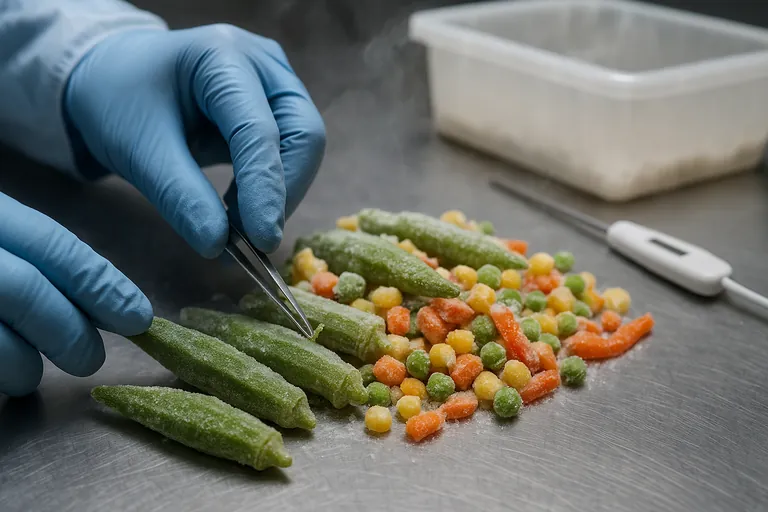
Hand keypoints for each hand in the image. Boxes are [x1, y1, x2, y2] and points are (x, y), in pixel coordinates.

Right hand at [0, 193, 151, 395]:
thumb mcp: (1, 227)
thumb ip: (34, 249)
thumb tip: (112, 302)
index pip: (52, 243)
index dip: (101, 285)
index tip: (139, 317)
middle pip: (23, 288)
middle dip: (67, 330)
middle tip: (89, 358)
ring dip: (23, 363)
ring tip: (32, 374)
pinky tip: (3, 375)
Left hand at [64, 25, 325, 256]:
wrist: (111, 79)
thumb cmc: (119, 103)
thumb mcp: (137, 150)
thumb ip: (180, 196)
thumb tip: (217, 246)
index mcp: (222, 56)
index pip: (260, 129)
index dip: (265, 188)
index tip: (261, 241)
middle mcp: (263, 63)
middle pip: (303, 134)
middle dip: (283, 192)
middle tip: (253, 241)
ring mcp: (275, 84)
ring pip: (304, 148)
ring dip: (279, 195)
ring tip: (239, 230)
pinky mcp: (276, 109)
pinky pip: (290, 155)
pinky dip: (270, 190)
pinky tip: (240, 212)